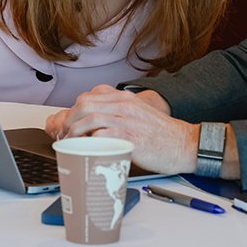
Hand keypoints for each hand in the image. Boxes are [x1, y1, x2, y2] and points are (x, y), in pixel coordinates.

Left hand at [45, 85, 196, 173]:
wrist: (183, 143)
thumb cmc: (161, 134)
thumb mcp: (138, 113)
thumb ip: (117, 113)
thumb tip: (93, 125)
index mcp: (124, 98)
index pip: (89, 96)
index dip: (72, 111)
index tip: (67, 124)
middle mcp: (123, 105)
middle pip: (84, 104)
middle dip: (68, 120)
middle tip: (63, 135)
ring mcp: (125, 120)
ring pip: (88, 118)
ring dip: (73, 132)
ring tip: (70, 143)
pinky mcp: (129, 137)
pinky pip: (100, 135)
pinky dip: (88, 142)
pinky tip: (85, 150)